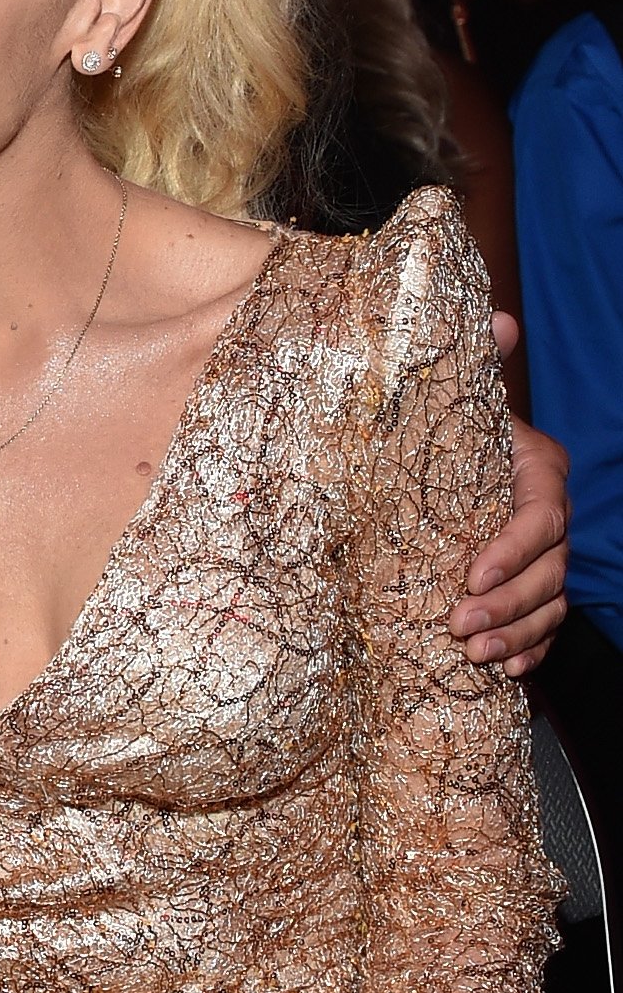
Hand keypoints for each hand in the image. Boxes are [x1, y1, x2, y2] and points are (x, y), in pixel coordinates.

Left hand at [453, 363, 567, 673]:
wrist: (444, 458)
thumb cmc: (448, 429)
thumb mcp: (455, 397)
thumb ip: (475, 362)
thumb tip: (496, 318)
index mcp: (537, 471)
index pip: (540, 518)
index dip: (512, 551)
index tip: (470, 576)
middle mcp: (549, 518)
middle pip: (548, 571)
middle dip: (508, 606)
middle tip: (460, 628)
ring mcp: (543, 557)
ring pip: (548, 606)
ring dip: (517, 637)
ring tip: (474, 657)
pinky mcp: (528, 589)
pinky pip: (543, 629)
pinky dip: (528, 654)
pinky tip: (503, 675)